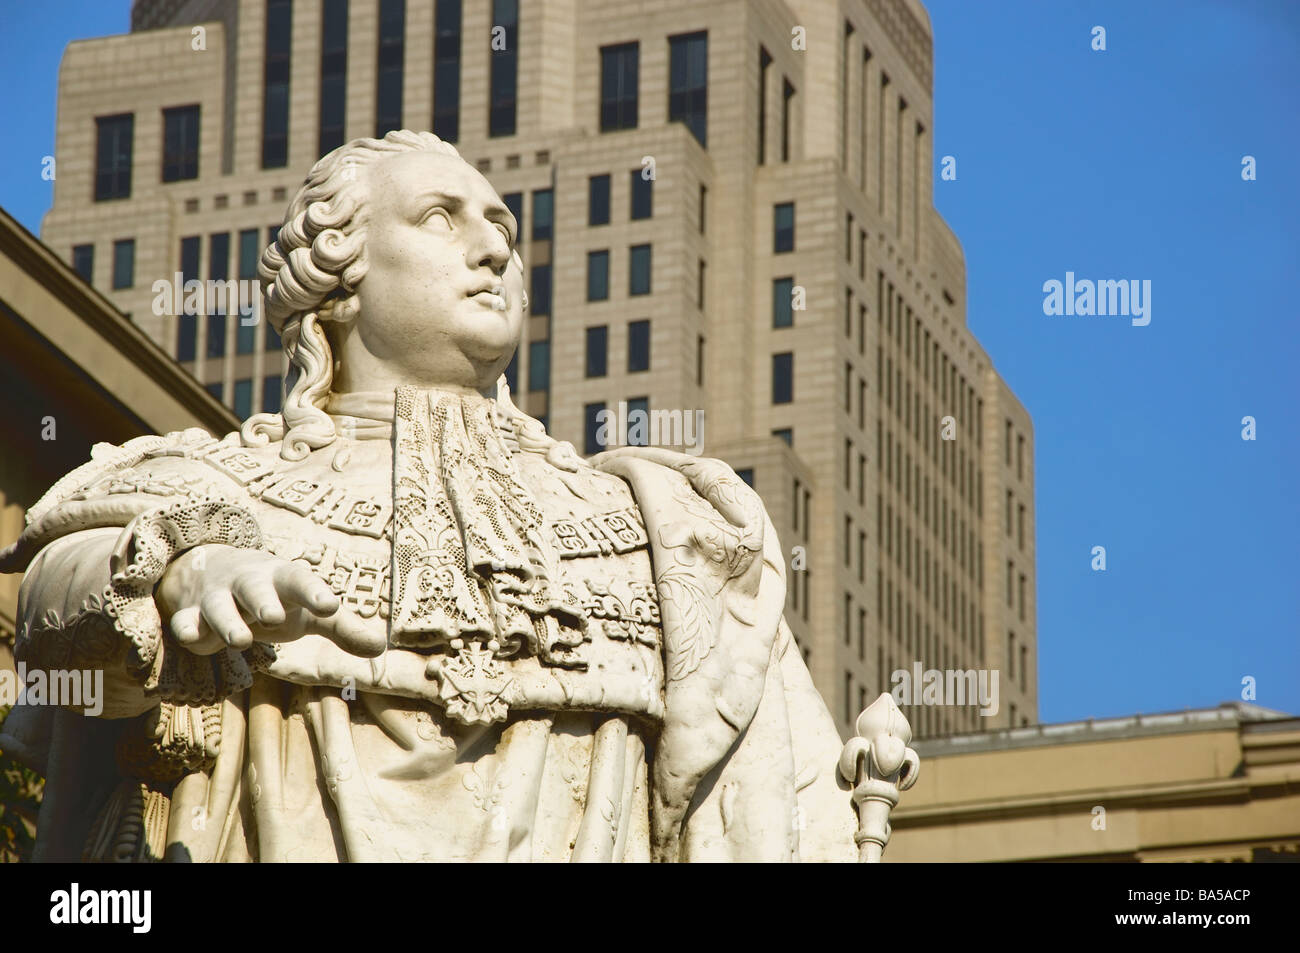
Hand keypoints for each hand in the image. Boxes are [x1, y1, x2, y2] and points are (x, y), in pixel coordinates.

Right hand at [155, 544, 385, 658]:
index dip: (314, 592)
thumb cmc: (274, 597)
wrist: (212, 572)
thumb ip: (342, 628)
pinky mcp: (190, 615)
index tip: (330, 604)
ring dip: (227, 622)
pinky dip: (185, 628)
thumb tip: (381, 648)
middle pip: (255, 588)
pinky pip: (184, 621)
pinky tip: (190, 638)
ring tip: (240, 641)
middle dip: (263, 600)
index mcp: (283, 579)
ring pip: (219, 607)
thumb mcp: (307, 610)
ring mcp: (217, 597)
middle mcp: (249, 584)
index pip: (301, 581)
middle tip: (274, 616)